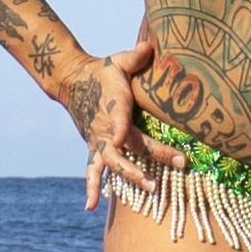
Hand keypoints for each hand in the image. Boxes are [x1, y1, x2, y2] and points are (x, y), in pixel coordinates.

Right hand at [59, 37, 188, 211]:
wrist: (73, 82)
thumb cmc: (102, 71)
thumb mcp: (118, 60)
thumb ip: (135, 55)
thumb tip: (150, 44)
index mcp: (115, 106)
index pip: (119, 118)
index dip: (120, 127)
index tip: (121, 137)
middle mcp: (107, 128)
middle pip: (128, 146)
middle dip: (152, 155)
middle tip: (177, 162)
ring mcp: (101, 141)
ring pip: (114, 163)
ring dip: (132, 176)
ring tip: (151, 188)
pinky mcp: (96, 148)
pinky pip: (94, 172)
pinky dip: (91, 189)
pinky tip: (91, 208)